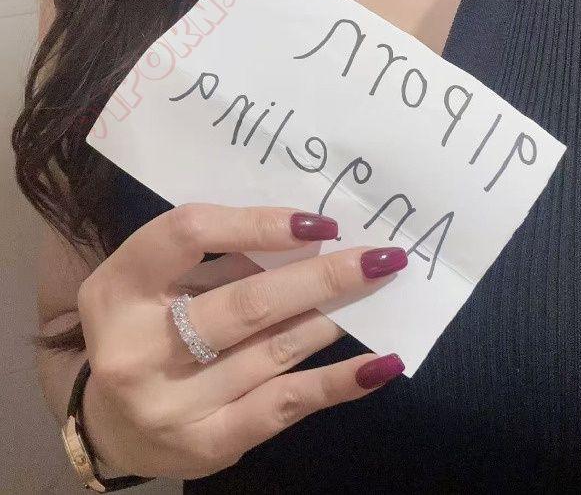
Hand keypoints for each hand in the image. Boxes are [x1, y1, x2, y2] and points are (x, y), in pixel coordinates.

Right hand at [77, 204, 406, 478]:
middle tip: (378, 257)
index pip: (190, 234)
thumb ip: (223, 259)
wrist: (112, 426)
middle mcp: (136, 348)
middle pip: (247, 301)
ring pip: (275, 349)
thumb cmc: (144, 330)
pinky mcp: (207, 444)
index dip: (258, 223)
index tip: (319, 223)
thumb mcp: (163, 283)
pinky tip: (380, 362)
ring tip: (378, 290)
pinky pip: (286, 404)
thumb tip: (309, 236)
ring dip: (334, 316)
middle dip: (323, 276)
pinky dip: (339, 382)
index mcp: (118, 288)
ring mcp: (171, 404)